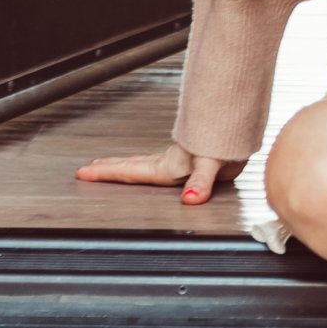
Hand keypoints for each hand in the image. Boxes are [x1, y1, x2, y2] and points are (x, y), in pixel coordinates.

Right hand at [75, 142, 234, 205]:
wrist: (242, 129)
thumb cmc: (227, 144)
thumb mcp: (212, 163)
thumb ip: (200, 180)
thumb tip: (190, 198)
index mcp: (168, 166)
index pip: (130, 170)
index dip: (106, 172)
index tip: (84, 172)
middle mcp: (169, 163)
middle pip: (131, 165)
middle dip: (107, 168)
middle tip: (86, 169)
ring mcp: (177, 160)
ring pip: (142, 162)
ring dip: (123, 164)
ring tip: (107, 165)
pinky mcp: (188, 159)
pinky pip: (156, 163)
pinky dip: (143, 165)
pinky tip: (148, 167)